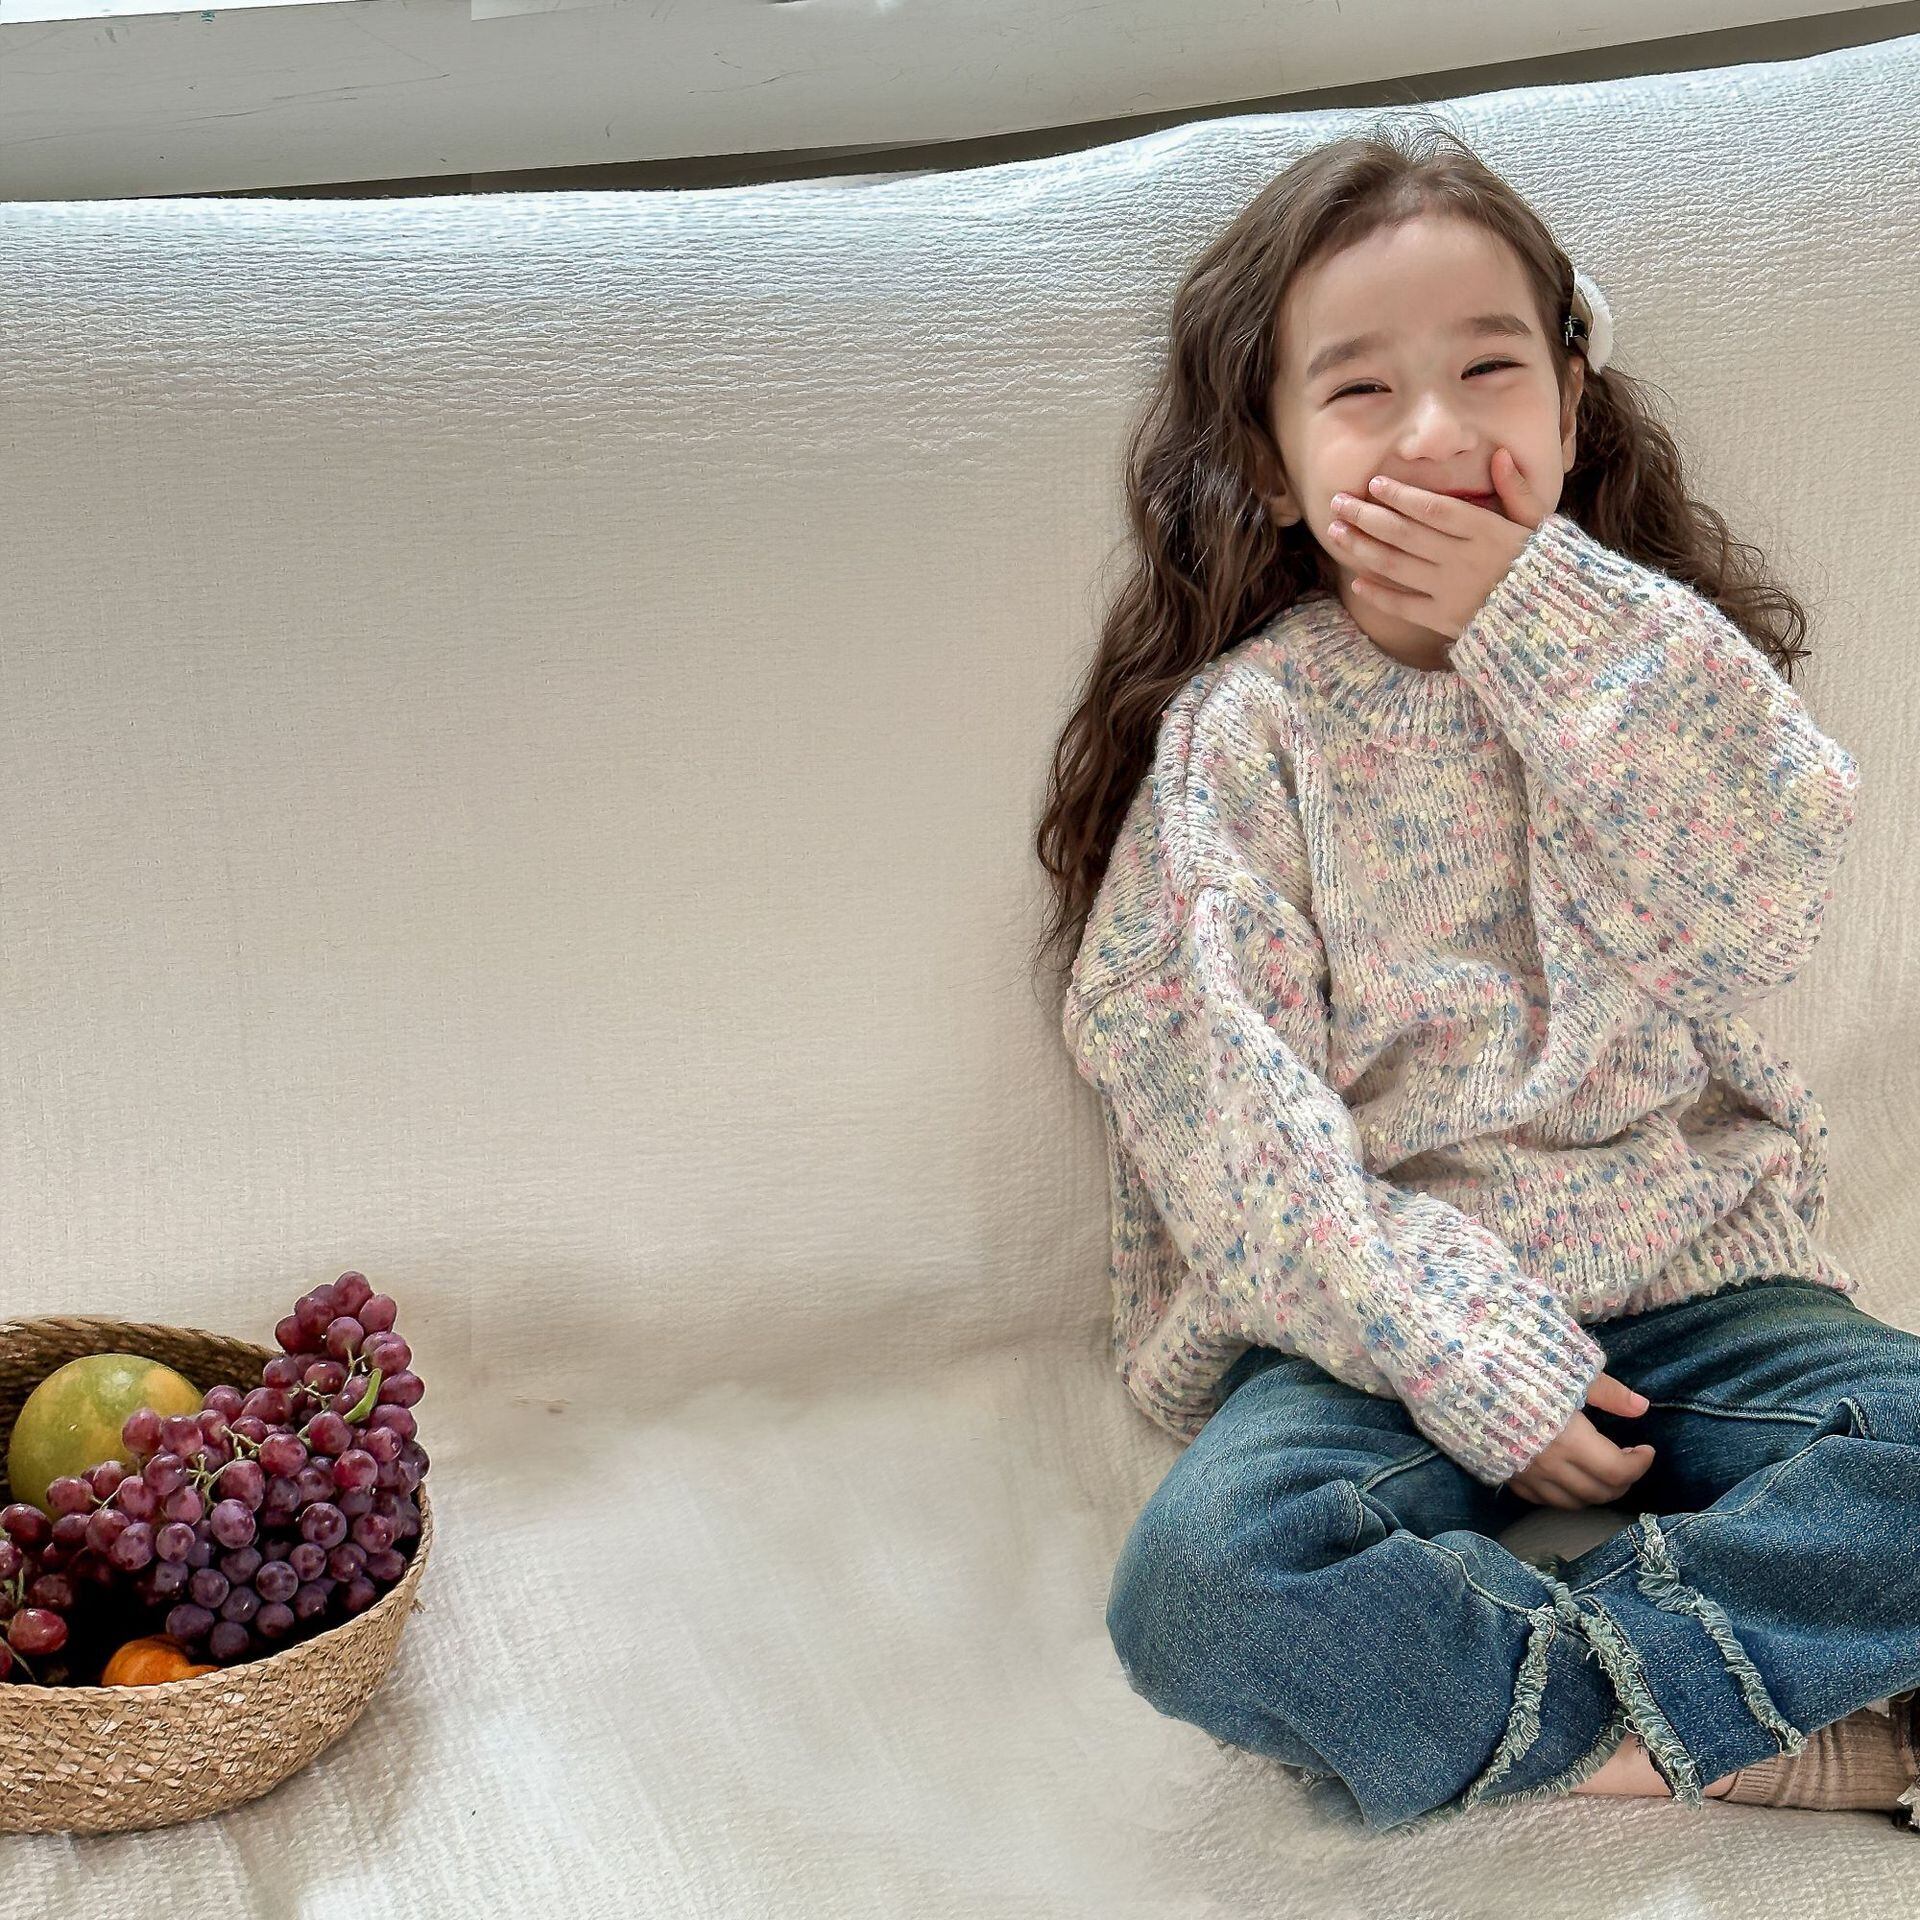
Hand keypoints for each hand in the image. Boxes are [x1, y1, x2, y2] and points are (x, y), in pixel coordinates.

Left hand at [1327, 447, 1546, 640]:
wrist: (1548, 619)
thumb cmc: (1540, 564)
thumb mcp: (1538, 524)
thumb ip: (1517, 490)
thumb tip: (1501, 455)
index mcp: (1485, 531)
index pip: (1433, 509)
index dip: (1401, 496)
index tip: (1374, 484)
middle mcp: (1463, 559)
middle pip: (1404, 534)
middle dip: (1366, 516)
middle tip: (1338, 502)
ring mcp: (1450, 590)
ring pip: (1396, 565)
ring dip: (1362, 548)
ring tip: (1336, 533)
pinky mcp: (1443, 619)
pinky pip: (1403, 605)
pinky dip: (1378, 593)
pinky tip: (1356, 581)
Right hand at [1504, 1368, 1655, 1509]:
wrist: (1453, 1372)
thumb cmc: (1514, 1365)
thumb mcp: (1567, 1369)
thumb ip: (1607, 1391)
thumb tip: (1641, 1407)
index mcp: (1569, 1441)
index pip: (1618, 1471)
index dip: (1639, 1464)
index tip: (1646, 1448)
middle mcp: (1549, 1466)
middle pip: (1599, 1493)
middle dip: (1623, 1480)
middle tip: (1628, 1459)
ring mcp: (1524, 1474)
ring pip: (1572, 1503)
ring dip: (1594, 1491)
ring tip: (1601, 1470)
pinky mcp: (1504, 1474)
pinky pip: (1541, 1499)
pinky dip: (1562, 1493)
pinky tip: (1565, 1474)